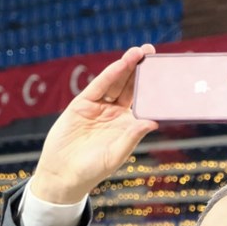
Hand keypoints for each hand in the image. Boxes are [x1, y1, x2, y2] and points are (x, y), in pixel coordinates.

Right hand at [30, 44, 159, 204]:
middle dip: (140, 69)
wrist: (63, 174)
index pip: (142, 101)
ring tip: (138, 52)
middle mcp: (114, 113)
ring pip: (115, 83)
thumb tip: (153, 122)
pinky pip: (98, 87)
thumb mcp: (115, 155)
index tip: (164, 72)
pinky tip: (120, 65)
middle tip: (152, 51)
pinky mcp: (81, 104)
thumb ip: (132, 137)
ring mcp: (98, 107)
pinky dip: (109, 75)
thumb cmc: (92, 170)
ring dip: (126, 67)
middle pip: (130, 87)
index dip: (152, 86)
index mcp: (127, 125)